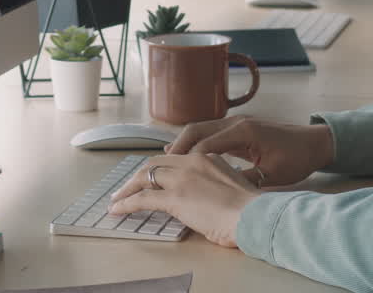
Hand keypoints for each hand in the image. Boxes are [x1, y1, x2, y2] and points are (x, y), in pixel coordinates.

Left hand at [108, 153, 257, 247]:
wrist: (255, 215)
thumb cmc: (252, 209)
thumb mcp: (234, 186)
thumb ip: (217, 184)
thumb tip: (208, 197)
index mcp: (207, 157)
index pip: (175, 159)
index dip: (160, 168)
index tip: (151, 176)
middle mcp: (192, 162)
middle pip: (155, 163)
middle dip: (139, 175)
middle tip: (128, 186)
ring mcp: (182, 179)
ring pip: (144, 177)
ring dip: (127, 188)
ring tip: (117, 199)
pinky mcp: (174, 197)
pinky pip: (142, 198)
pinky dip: (126, 203)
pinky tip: (118, 209)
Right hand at [165, 116, 334, 187]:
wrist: (315, 142)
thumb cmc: (298, 158)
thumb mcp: (274, 175)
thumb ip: (247, 180)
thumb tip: (223, 191)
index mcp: (243, 131)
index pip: (205, 143)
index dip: (187, 159)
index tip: (174, 174)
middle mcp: (235, 122)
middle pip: (196, 129)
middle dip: (176, 147)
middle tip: (159, 165)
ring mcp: (235, 123)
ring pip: (200, 129)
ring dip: (183, 143)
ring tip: (166, 160)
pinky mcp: (237, 128)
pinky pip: (209, 132)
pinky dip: (195, 143)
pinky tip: (186, 156)